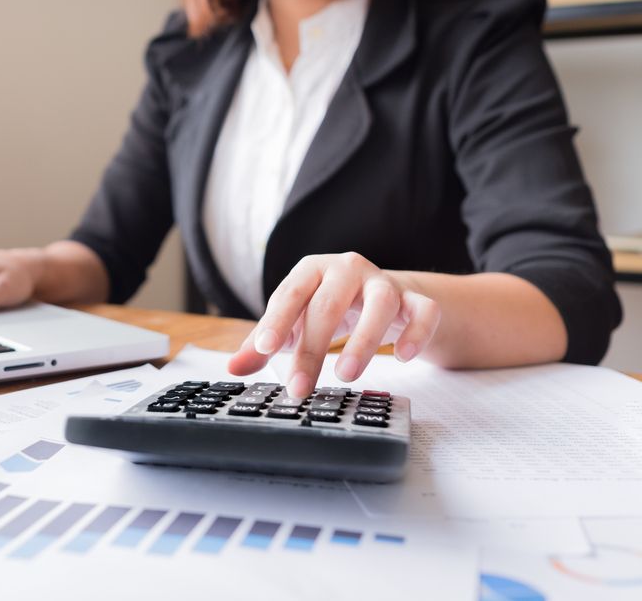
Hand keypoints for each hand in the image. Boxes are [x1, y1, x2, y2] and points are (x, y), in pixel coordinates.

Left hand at [228, 253, 440, 398]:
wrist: (385, 298)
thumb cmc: (329, 309)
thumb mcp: (294, 322)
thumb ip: (264, 344)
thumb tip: (234, 368)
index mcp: (312, 270)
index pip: (290, 293)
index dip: (277, 321)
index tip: (264, 350)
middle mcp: (348, 269)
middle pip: (329, 304)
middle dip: (312, 348)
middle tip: (300, 387)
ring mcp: (385, 282)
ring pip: (380, 303)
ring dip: (364, 340)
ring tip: (346, 375)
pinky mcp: (416, 300)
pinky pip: (423, 311)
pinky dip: (416, 332)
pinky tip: (403, 357)